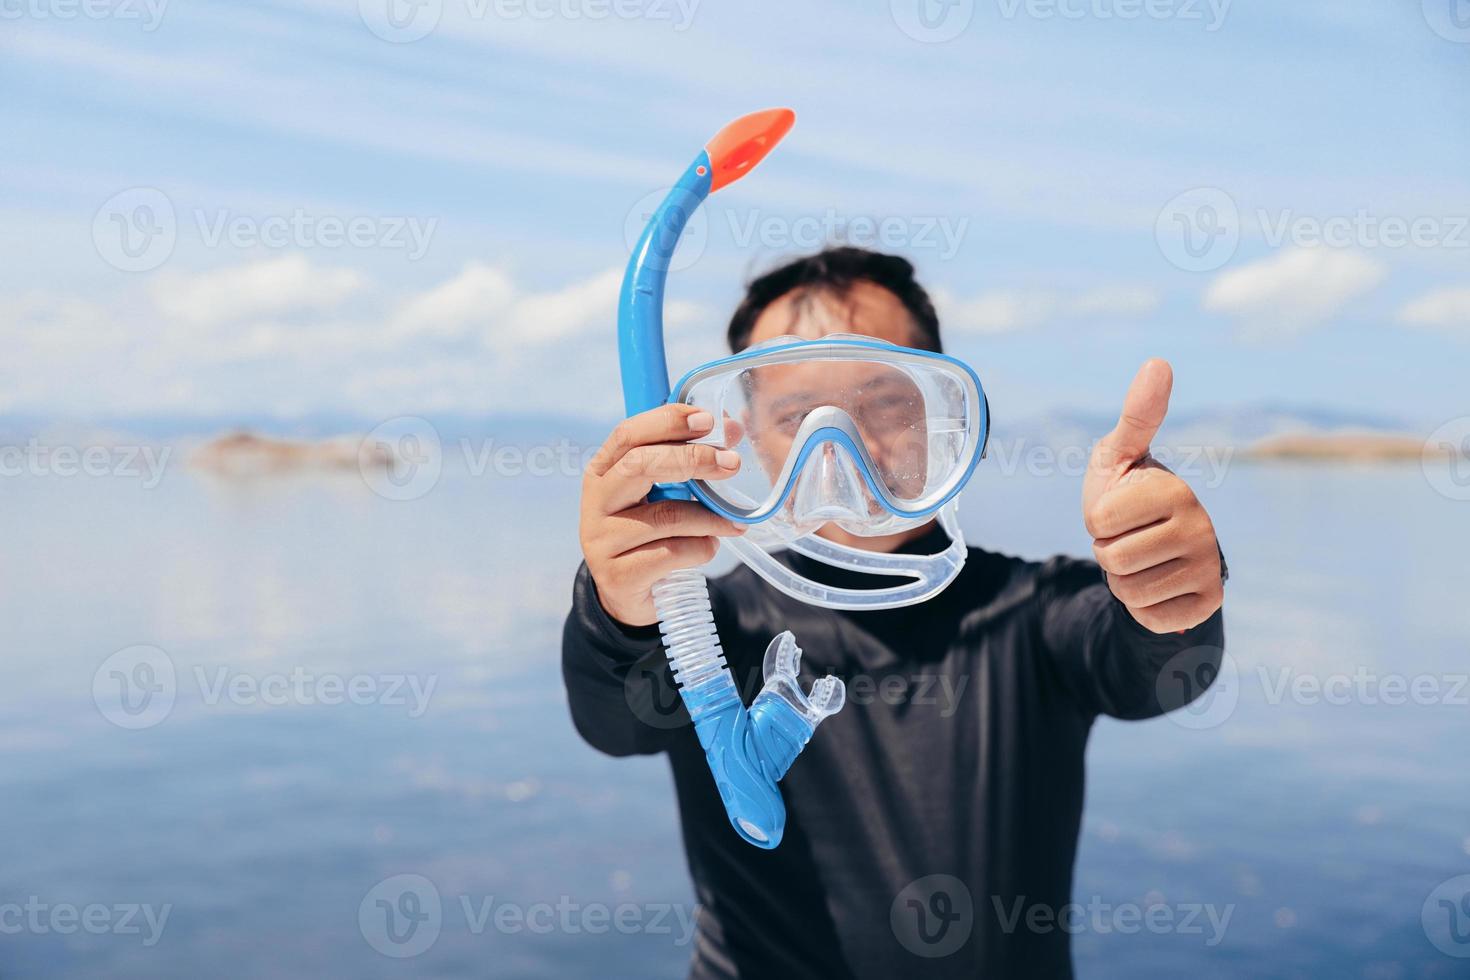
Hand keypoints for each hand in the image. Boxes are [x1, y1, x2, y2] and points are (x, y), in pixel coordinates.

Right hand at [580, 404, 745, 626]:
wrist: (628, 594)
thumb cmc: (649, 532)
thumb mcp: (658, 492)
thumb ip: (686, 461)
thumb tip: (732, 429)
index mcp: (602, 471)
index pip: (629, 434)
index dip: (668, 421)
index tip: (709, 420)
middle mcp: (595, 501)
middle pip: (640, 465)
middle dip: (693, 459)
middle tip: (732, 465)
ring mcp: (601, 540)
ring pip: (666, 516)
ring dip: (710, 517)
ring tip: (734, 523)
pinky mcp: (617, 575)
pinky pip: (672, 554)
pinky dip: (702, 548)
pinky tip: (709, 548)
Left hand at [1082, 359, 1222, 633]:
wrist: (1157, 548)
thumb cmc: (1128, 495)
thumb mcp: (1119, 456)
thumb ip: (1136, 416)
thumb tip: (1159, 361)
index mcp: (1174, 490)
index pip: (1099, 522)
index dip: (1097, 521)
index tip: (1118, 512)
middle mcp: (1201, 527)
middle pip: (1112, 559)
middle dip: (1108, 553)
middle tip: (1130, 538)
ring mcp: (1208, 566)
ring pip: (1129, 592)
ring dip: (1123, 581)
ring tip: (1142, 560)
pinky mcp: (1208, 602)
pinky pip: (1152, 618)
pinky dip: (1143, 608)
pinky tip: (1158, 586)